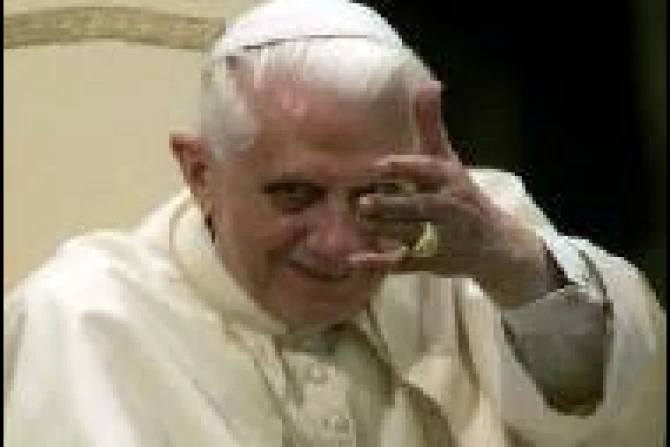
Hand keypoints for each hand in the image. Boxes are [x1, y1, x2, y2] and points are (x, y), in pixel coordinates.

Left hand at [350, 81, 558, 306]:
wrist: (496, 244)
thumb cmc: (462, 193)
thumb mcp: (448, 160)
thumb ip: (431, 126)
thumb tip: (429, 84)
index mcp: (451, 180)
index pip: (431, 172)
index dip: (408, 168)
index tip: (382, 166)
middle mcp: (449, 209)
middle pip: (421, 207)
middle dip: (395, 205)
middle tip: (364, 202)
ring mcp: (441, 237)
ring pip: (412, 235)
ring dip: (386, 230)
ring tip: (361, 221)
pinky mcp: (430, 261)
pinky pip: (404, 263)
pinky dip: (379, 263)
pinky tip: (353, 259)